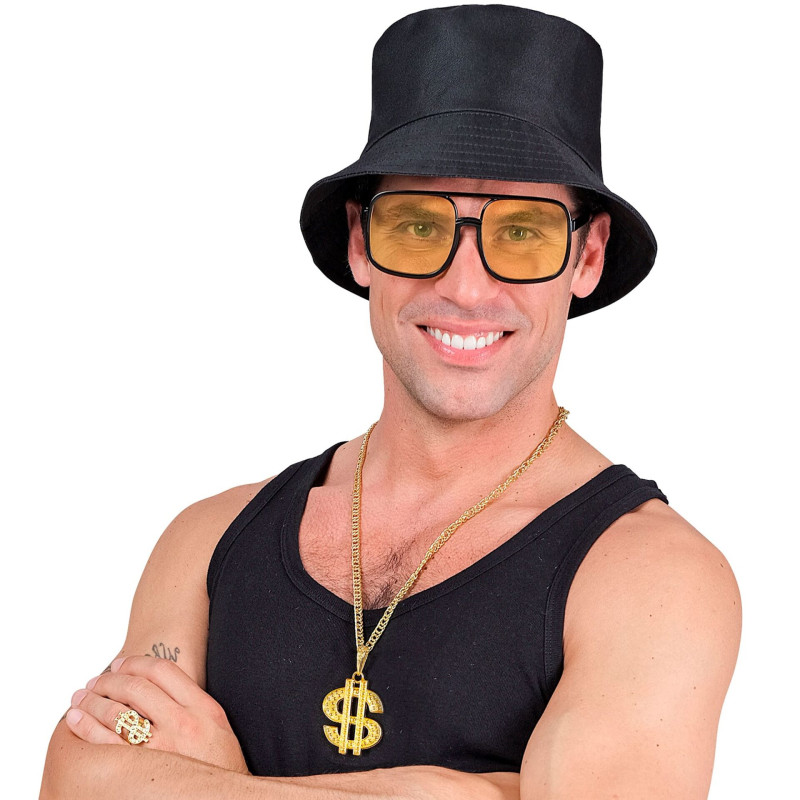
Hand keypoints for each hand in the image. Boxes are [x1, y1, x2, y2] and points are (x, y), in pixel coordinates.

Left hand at [65, 656, 249, 774]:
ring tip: (81, 697)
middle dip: (109, 680)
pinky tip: (76, 720)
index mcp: (202, 707)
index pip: (162, 671)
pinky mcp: (142, 771)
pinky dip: (86, 727)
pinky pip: (106, 744)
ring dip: (92, 701)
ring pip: (116, 713)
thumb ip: (192, 702)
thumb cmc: (220, 764)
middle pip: (136, 688)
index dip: (136, 663)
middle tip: (96, 681)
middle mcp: (182, 723)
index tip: (121, 664)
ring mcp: (161, 748)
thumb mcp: (216, 724)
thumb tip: (157, 685)